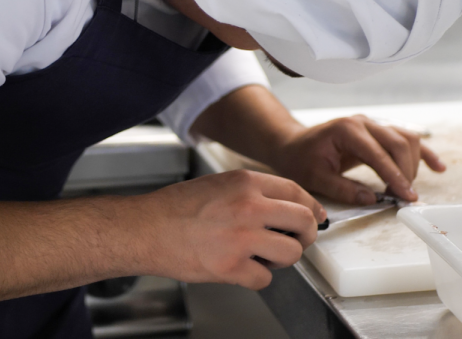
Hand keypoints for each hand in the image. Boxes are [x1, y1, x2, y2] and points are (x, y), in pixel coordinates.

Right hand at [141, 170, 325, 289]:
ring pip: (291, 253)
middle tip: (296, 241)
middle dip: (305, 235)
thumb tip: (285, 207)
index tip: (315, 218)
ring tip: (262, 256)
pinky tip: (240, 268)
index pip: (297, 192)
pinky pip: (264, 278)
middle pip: (303, 221)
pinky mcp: (231, 267)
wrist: (146, 229)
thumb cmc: (176, 208)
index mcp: (245, 182)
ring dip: (282, 259)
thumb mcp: (219, 184)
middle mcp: (248, 206)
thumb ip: (252, 192)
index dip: (311, 208)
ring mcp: (241, 238)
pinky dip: (255, 277)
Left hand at [268, 115, 444, 204]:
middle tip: (406, 197)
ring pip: (406, 139)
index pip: (378, 153)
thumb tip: (372, 199)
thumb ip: (344, 189)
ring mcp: (373, 124)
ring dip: (413, 164)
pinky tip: (438, 168)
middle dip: (406, 172)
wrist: (293, 144)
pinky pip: (407, 138)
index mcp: (347, 130)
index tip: (406, 196)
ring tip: (408, 188)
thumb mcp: (316, 178)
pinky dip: (423, 153)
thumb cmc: (301, 159)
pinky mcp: (378, 131)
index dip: (394, 176)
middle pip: (399, 143)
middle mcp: (363, 123)